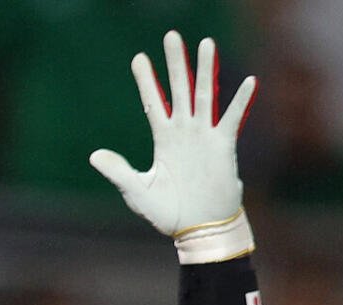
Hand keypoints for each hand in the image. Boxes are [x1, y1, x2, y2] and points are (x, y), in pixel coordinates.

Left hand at [89, 32, 256, 262]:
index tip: (138, 58)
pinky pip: (232, 119)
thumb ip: (118, 172)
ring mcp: (204, 136)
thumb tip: (94, 156)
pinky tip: (248, 81)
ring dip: (205, 70)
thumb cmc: (168, 213)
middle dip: (176, 62)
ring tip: (206, 43)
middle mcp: (184, 132)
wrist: (198, 230)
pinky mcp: (223, 147)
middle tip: (172, 35)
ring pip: (204, 95)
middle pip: (179, 89)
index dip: (147, 81)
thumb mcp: (137, 192)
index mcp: (163, 139)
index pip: (153, 102)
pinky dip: (240, 101)